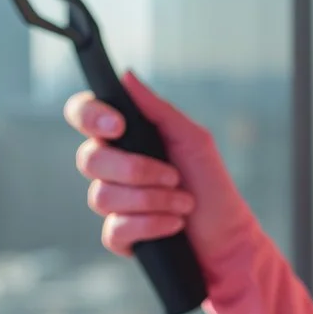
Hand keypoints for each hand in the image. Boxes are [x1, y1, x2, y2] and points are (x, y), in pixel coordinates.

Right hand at [65, 71, 257, 265]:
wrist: (228, 238)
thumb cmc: (211, 185)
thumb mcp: (193, 140)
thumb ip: (158, 110)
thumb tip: (127, 76)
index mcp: (126, 138)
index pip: (84, 115)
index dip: (89, 115)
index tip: (118, 126)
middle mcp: (113, 168)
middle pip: (88, 159)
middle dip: (136, 169)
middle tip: (174, 176)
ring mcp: (113, 203)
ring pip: (102, 196)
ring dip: (152, 199)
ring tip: (183, 203)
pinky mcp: (118, 236)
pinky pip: (114, 230)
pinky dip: (150, 225)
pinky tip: (173, 225)